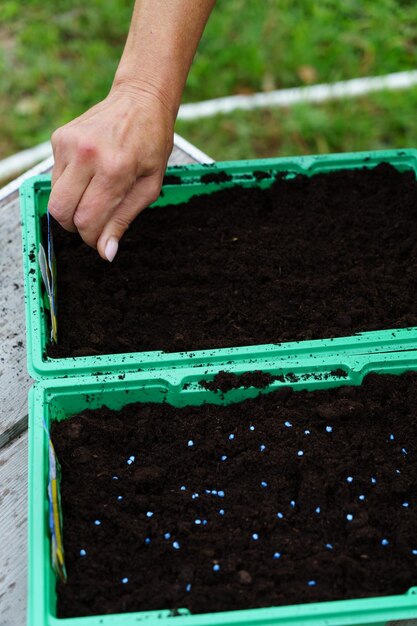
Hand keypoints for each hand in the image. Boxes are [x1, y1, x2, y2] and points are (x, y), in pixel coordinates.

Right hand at [49, 86, 173, 260]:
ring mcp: (68, 144)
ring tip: (95, 193)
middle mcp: (87, 155)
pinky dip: (69, 185)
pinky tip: (89, 173)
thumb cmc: (152, 144)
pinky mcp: (59, 138)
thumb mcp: (149, 187)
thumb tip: (106, 252)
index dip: (92, 238)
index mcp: (114, 169)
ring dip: (72, 206)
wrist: (141, 100)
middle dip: (75, 227)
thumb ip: (124, 220)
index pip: (87, 221)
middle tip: (94, 222)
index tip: (101, 239)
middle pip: (62, 212)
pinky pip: (55, 177)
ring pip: (55, 197)